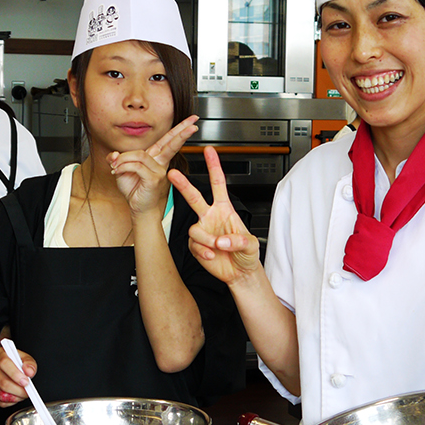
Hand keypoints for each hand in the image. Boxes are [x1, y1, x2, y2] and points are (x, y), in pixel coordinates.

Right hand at [0, 344, 37, 406]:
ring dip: (15, 398)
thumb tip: (29, 372)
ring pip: (0, 394)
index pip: (4, 364)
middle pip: (3, 382)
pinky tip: (13, 396)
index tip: (25, 382)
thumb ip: (29, 364)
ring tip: (21, 394)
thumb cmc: (11, 361)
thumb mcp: (23, 358)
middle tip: (27, 392)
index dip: (16, 375)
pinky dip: (8, 402)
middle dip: (19, 391)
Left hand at [112, 116, 197, 217]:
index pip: (168, 140)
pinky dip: (124, 167)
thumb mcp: (122, 171)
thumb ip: (118, 160)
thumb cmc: (135, 190)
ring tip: (115, 167)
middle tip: (194, 124)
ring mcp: (159, 171)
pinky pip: (136, 166)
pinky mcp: (153, 179)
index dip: (180, 129)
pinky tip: (118, 171)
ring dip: (123, 159)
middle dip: (182, 131)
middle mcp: (160, 163)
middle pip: (170, 143)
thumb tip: (114, 155)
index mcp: (156, 158)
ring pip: (139, 155)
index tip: (192, 120)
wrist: (139, 209)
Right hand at [169, 146, 261, 285]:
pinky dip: (204, 252)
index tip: (209, 151)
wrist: (240, 273)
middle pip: (194, 197)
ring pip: (194, 229)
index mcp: (225, 209)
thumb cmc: (247, 254)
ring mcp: (203, 231)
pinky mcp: (196, 246)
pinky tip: (212, 256)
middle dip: (183, 185)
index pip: (219, 183)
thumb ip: (239, 240)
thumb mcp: (251, 244)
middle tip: (173, 174)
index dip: (214, 166)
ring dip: (207, 240)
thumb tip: (222, 240)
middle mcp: (211, 217)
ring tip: (218, 248)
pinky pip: (194, 245)